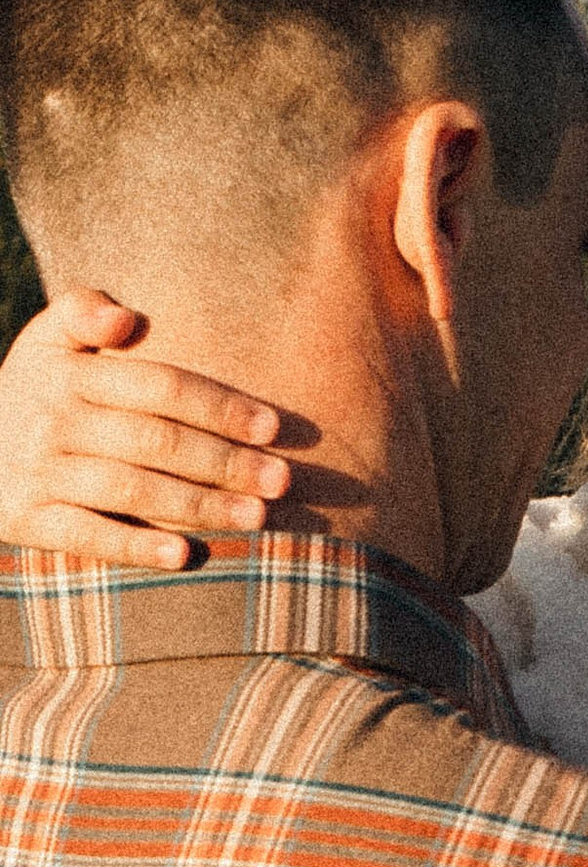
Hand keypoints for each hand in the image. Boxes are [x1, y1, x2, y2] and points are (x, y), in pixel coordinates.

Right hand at [0, 289, 290, 566]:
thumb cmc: (33, 390)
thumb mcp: (44, 340)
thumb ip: (81, 310)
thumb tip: (127, 318)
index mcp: (70, 373)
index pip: (161, 386)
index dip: (220, 406)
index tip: (273, 427)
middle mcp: (54, 421)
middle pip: (155, 441)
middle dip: (225, 462)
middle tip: (283, 481)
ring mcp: (38, 472)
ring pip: (130, 490)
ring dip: (197, 505)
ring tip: (256, 518)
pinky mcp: (24, 518)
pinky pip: (85, 535)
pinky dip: (134, 547)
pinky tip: (184, 555)